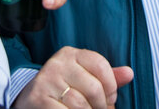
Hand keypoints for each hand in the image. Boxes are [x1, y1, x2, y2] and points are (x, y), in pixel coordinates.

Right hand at [13, 46, 133, 108]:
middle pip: (94, 88)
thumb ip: (106, 77)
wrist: (29, 102)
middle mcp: (57, 64)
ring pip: (81, 105)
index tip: (110, 98)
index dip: (111, 86)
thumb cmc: (62, 91)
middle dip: (101, 106)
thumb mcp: (82, 78)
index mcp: (69, 54)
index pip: (100, 65)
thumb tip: (129, 73)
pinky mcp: (39, 99)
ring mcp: (46, 81)